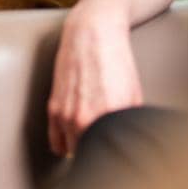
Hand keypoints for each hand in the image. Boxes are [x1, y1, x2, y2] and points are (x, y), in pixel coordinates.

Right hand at [46, 6, 142, 156]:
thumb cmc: (115, 60)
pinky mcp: (53, 108)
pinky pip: (56, 142)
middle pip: (89, 156)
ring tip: (92, 145)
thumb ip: (131, 121)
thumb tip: (131, 141)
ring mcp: (66, 114)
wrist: (92, 32)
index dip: (113, 156)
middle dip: (98, 153)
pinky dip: (65, 146)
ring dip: (81, 150)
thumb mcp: (134, 93)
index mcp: (110, 116)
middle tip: (105, 149)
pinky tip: (74, 142)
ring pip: (72, 152)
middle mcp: (85, 118)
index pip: (109, 154)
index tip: (115, 153)